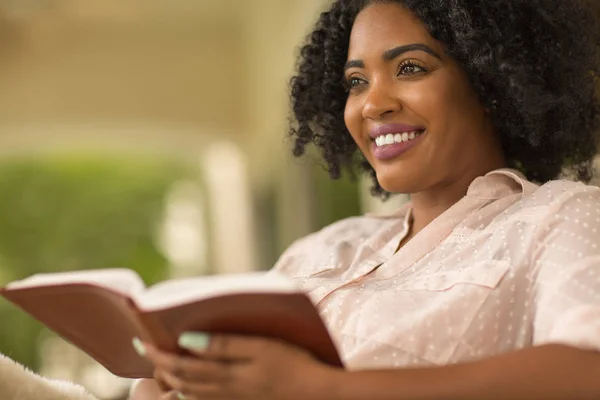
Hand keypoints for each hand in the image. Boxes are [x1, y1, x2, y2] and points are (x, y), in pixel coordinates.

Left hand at [136, 333, 338, 399]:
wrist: (314, 393)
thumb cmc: (292, 363)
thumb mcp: (261, 347)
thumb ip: (224, 344)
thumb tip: (187, 340)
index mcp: (226, 373)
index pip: (181, 365)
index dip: (159, 355)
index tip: (141, 342)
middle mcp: (224, 389)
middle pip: (182, 381)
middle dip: (160, 367)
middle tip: (146, 351)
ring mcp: (232, 398)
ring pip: (191, 392)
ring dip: (172, 379)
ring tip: (162, 365)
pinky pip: (205, 399)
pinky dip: (190, 391)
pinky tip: (189, 385)